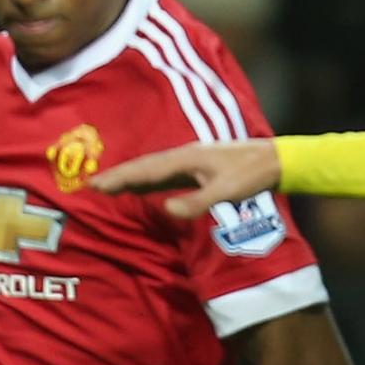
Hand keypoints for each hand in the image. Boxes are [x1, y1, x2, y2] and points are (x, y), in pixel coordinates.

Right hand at [94, 137, 278, 221]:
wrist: (273, 160)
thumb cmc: (251, 175)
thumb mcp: (226, 192)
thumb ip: (197, 202)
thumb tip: (166, 208)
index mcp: (186, 158)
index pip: (146, 170)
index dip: (121, 178)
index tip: (96, 184)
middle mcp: (183, 156)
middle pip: (144, 167)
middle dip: (118, 176)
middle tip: (91, 185)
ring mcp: (189, 161)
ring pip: (152, 169)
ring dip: (130, 177)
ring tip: (108, 186)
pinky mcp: (196, 168)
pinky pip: (164, 174)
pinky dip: (147, 180)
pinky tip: (141, 187)